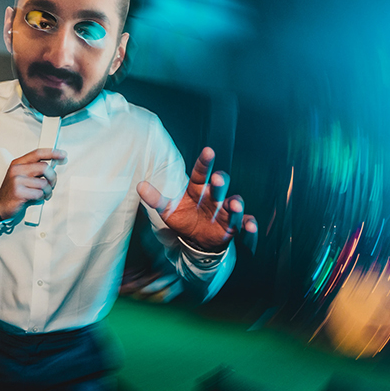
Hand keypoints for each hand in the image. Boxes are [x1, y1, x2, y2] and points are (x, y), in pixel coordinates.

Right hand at [0, 148, 65, 220]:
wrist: (0, 205)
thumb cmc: (14, 191)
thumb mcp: (21, 175)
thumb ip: (34, 169)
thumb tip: (53, 165)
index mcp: (18, 163)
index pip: (38, 153)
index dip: (52, 153)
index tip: (62, 154)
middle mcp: (17, 170)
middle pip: (44, 167)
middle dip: (53, 177)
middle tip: (52, 184)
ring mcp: (17, 181)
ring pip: (44, 183)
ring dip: (47, 191)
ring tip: (43, 194)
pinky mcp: (19, 192)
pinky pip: (39, 193)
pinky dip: (41, 197)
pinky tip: (36, 198)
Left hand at [137, 147, 257, 253]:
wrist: (197, 239)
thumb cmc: (185, 218)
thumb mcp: (168, 210)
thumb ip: (155, 198)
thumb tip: (139, 185)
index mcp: (198, 189)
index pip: (202, 172)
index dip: (205, 162)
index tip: (208, 151)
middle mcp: (214, 197)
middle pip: (220, 187)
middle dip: (220, 183)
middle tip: (218, 179)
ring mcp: (226, 212)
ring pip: (234, 205)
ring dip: (236, 204)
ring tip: (234, 204)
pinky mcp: (234, 226)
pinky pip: (244, 224)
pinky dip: (249, 225)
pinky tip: (249, 226)